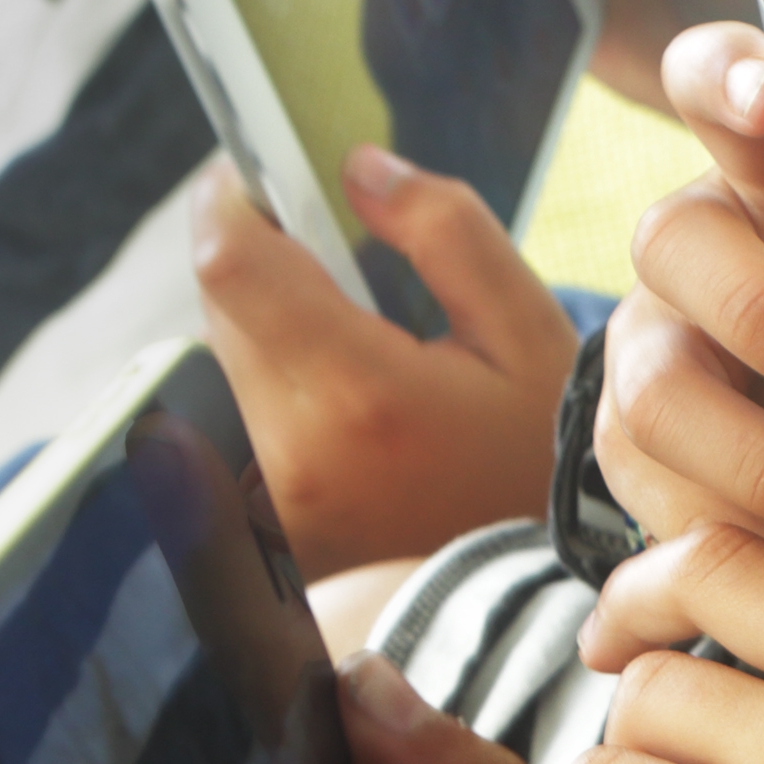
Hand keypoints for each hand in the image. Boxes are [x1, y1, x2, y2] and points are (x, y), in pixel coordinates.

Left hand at [190, 160, 575, 578]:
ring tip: (358, 327)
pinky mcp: (264, 518)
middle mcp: (294, 449)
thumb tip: (358, 167)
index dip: (231, 197)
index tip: (257, 168)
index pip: (230, 264)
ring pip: (231, 356)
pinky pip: (248, 412)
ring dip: (272, 316)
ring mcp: (270, 494)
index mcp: (360, 393)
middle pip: (221, 303)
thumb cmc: (542, 461)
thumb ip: (447, 233)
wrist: (536, 596)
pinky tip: (354, 392)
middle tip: (330, 240)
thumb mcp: (528, 333)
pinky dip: (285, 378)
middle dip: (262, 252)